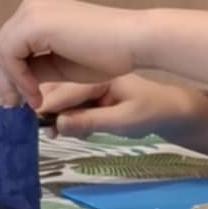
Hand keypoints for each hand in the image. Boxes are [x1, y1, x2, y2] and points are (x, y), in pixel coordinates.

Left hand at [0, 0, 142, 107]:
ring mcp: (32, 10)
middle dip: (7, 80)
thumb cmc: (110, 54)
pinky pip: (9, 53)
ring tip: (34, 101)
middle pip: (0, 47)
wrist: (135, 41)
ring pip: (1, 50)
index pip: (9, 45)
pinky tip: (36, 92)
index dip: (11, 76)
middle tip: (19, 106)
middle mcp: (32, 5)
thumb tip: (14, 85)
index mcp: (39, 12)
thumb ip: (37, 69)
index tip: (25, 101)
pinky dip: (17, 77)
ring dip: (12, 81)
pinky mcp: (35, 21)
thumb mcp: (62, 65)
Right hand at [42, 73, 207, 140]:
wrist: (171, 108)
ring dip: (53, 115)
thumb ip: (91, 122)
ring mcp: (87, 82)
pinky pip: (67, 103)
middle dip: (45, 111)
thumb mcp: (125, 120)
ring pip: (56, 96)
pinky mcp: (89, 92)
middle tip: (50, 133)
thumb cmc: (153, 112)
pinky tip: (73, 129)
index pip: (60, 91)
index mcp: (96, 76)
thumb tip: (57, 124)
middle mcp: (88, 75)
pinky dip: (65, 116)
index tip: (36, 126)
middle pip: (52, 90)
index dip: (44, 109)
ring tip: (60, 133)